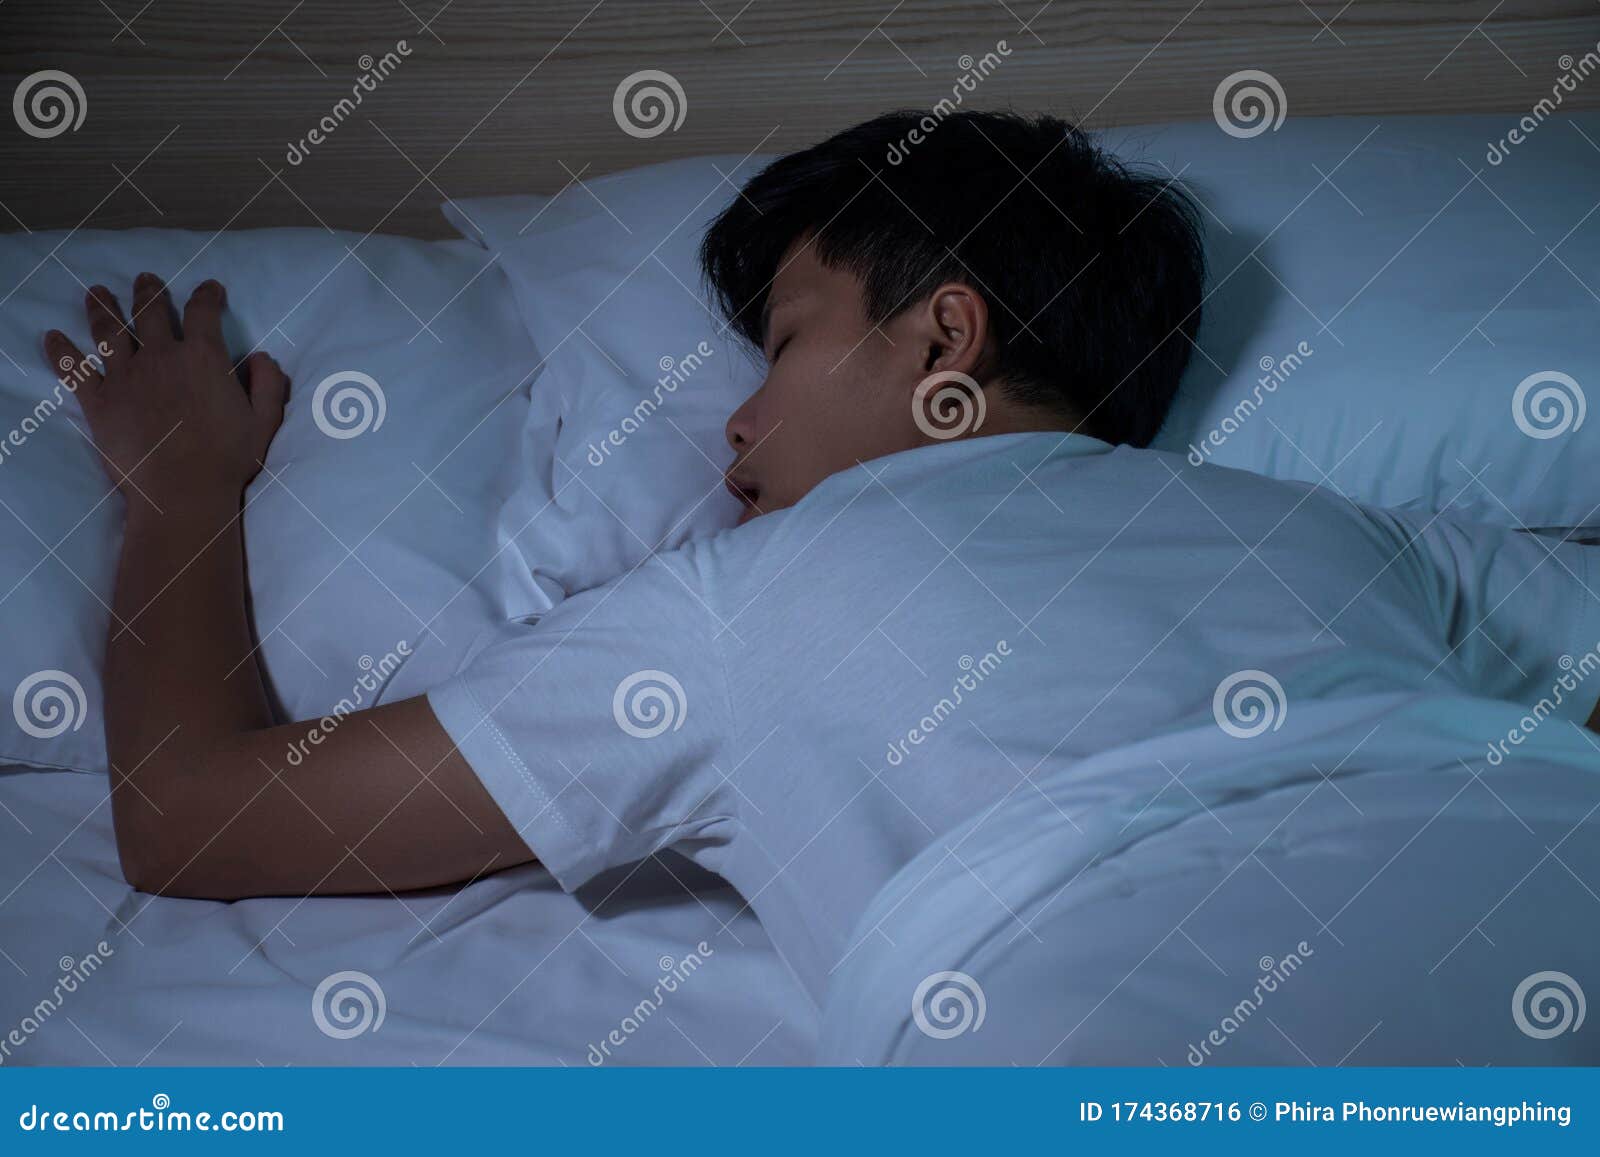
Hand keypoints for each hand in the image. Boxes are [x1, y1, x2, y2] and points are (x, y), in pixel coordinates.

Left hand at [43, 274, 287, 514]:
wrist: (181, 492)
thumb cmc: (228, 460)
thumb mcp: (264, 422)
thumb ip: (268, 384)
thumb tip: (262, 357)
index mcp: (203, 357)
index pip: (203, 312)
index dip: (207, 295)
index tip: (210, 289)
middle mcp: (161, 356)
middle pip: (150, 311)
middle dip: (149, 292)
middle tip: (146, 280)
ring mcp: (125, 376)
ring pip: (109, 331)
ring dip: (102, 307)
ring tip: (96, 292)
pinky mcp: (98, 401)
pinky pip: (74, 369)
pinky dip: (61, 351)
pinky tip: (51, 338)